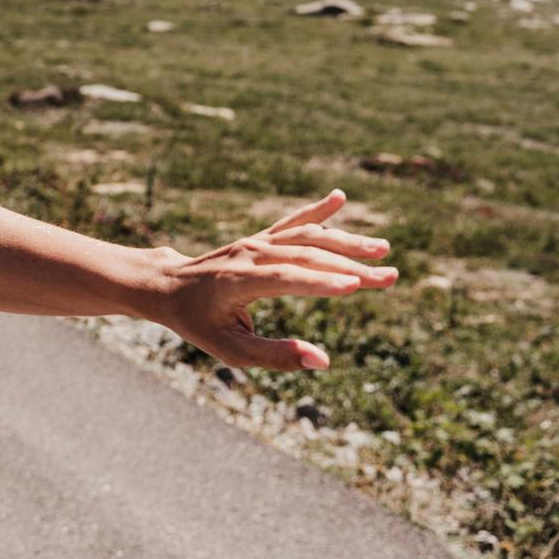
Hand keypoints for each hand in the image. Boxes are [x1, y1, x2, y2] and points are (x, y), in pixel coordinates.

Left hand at [150, 188, 398, 371]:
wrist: (167, 285)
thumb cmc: (198, 322)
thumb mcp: (229, 349)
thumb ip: (275, 356)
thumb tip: (324, 361)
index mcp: (239, 281)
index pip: (288, 279)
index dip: (322, 282)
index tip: (358, 285)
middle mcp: (250, 255)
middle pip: (306, 256)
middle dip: (351, 266)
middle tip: (391, 277)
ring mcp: (255, 243)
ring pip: (306, 237)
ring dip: (345, 242)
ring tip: (383, 249)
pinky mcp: (259, 239)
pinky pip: (291, 223)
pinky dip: (317, 212)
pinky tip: (339, 197)